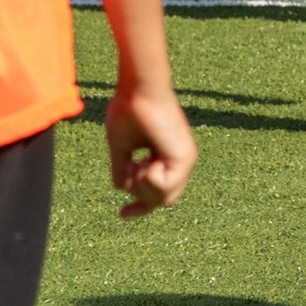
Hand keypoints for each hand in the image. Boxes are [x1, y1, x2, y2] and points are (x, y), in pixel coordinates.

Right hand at [105, 80, 196, 215]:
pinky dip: (149, 180)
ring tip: (137, 161)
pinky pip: (165, 187)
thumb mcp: (122, 148)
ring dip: (142, 185)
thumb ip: (123, 170)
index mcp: (166, 156)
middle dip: (139, 194)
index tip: (122, 214)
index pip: (159, 192)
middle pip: (161, 199)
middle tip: (131, 167)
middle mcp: (179, 159)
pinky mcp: (184, 157)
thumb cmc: (128, 110)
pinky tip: (147, 160)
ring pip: (163, 198)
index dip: (140, 207)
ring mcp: (184, 159)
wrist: (138, 90)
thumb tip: (122, 188)